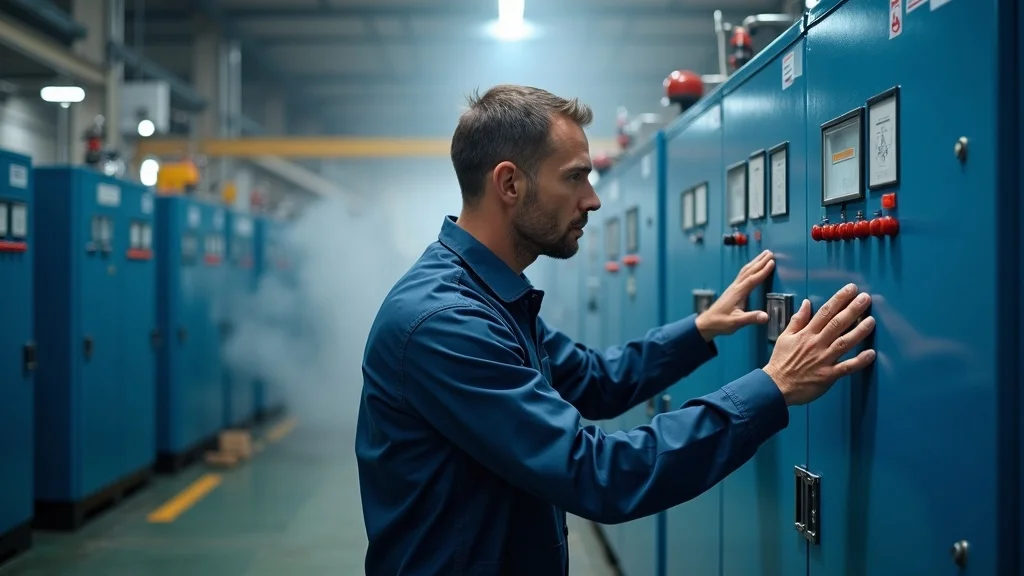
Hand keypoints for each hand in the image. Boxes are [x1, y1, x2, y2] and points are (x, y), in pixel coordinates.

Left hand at [695, 250, 774, 340]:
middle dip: (760, 261)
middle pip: (749, 271)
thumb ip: (751, 318)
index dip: (763, 271)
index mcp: (738, 293)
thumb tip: (766, 316)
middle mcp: (735, 287)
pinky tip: (752, 267)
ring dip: (755, 262)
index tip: (772, 262)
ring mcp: (733, 287)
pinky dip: (750, 268)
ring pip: (745, 271)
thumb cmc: (720, 322)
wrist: (707, 323)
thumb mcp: (737, 322)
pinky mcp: (732, 290)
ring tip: (763, 255)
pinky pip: (742, 275)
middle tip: (770, 253)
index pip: (752, 279)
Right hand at [763, 283, 876, 405]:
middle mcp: (816, 344)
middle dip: (853, 309)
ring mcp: (823, 359)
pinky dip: (859, 361)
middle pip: (837, 323)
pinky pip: (846, 367)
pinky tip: (870, 353)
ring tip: (871, 320)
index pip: (825, 312)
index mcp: (806, 334)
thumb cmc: (780, 362)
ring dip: (859, 331)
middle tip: (865, 298)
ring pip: (844, 342)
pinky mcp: (828, 375)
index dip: (839, 299)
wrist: (775, 386)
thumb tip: (807, 303)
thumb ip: (797, 320)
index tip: (850, 290)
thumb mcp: (784, 337)